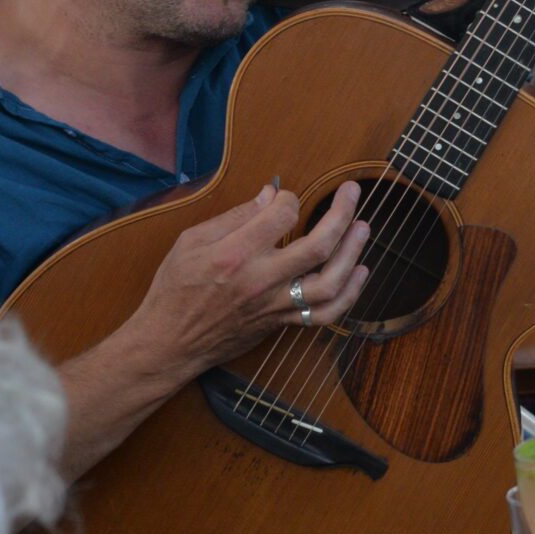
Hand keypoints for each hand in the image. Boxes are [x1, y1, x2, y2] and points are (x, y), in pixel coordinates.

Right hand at [130, 181, 369, 370]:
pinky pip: (325, 314)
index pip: (281, 216)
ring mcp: (275, 305)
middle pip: (317, 247)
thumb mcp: (190, 242)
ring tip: (363, 228)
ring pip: (329, 283)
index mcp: (234, 254)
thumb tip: (270, 195)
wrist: (171, 341)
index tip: (286, 196)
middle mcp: (260, 280)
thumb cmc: (175, 288)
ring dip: (352, 253)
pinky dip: (349, 295)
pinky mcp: (282, 322)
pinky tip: (360, 272)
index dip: (290, 198)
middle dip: (341, 214)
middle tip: (352, 192)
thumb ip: (234, 218)